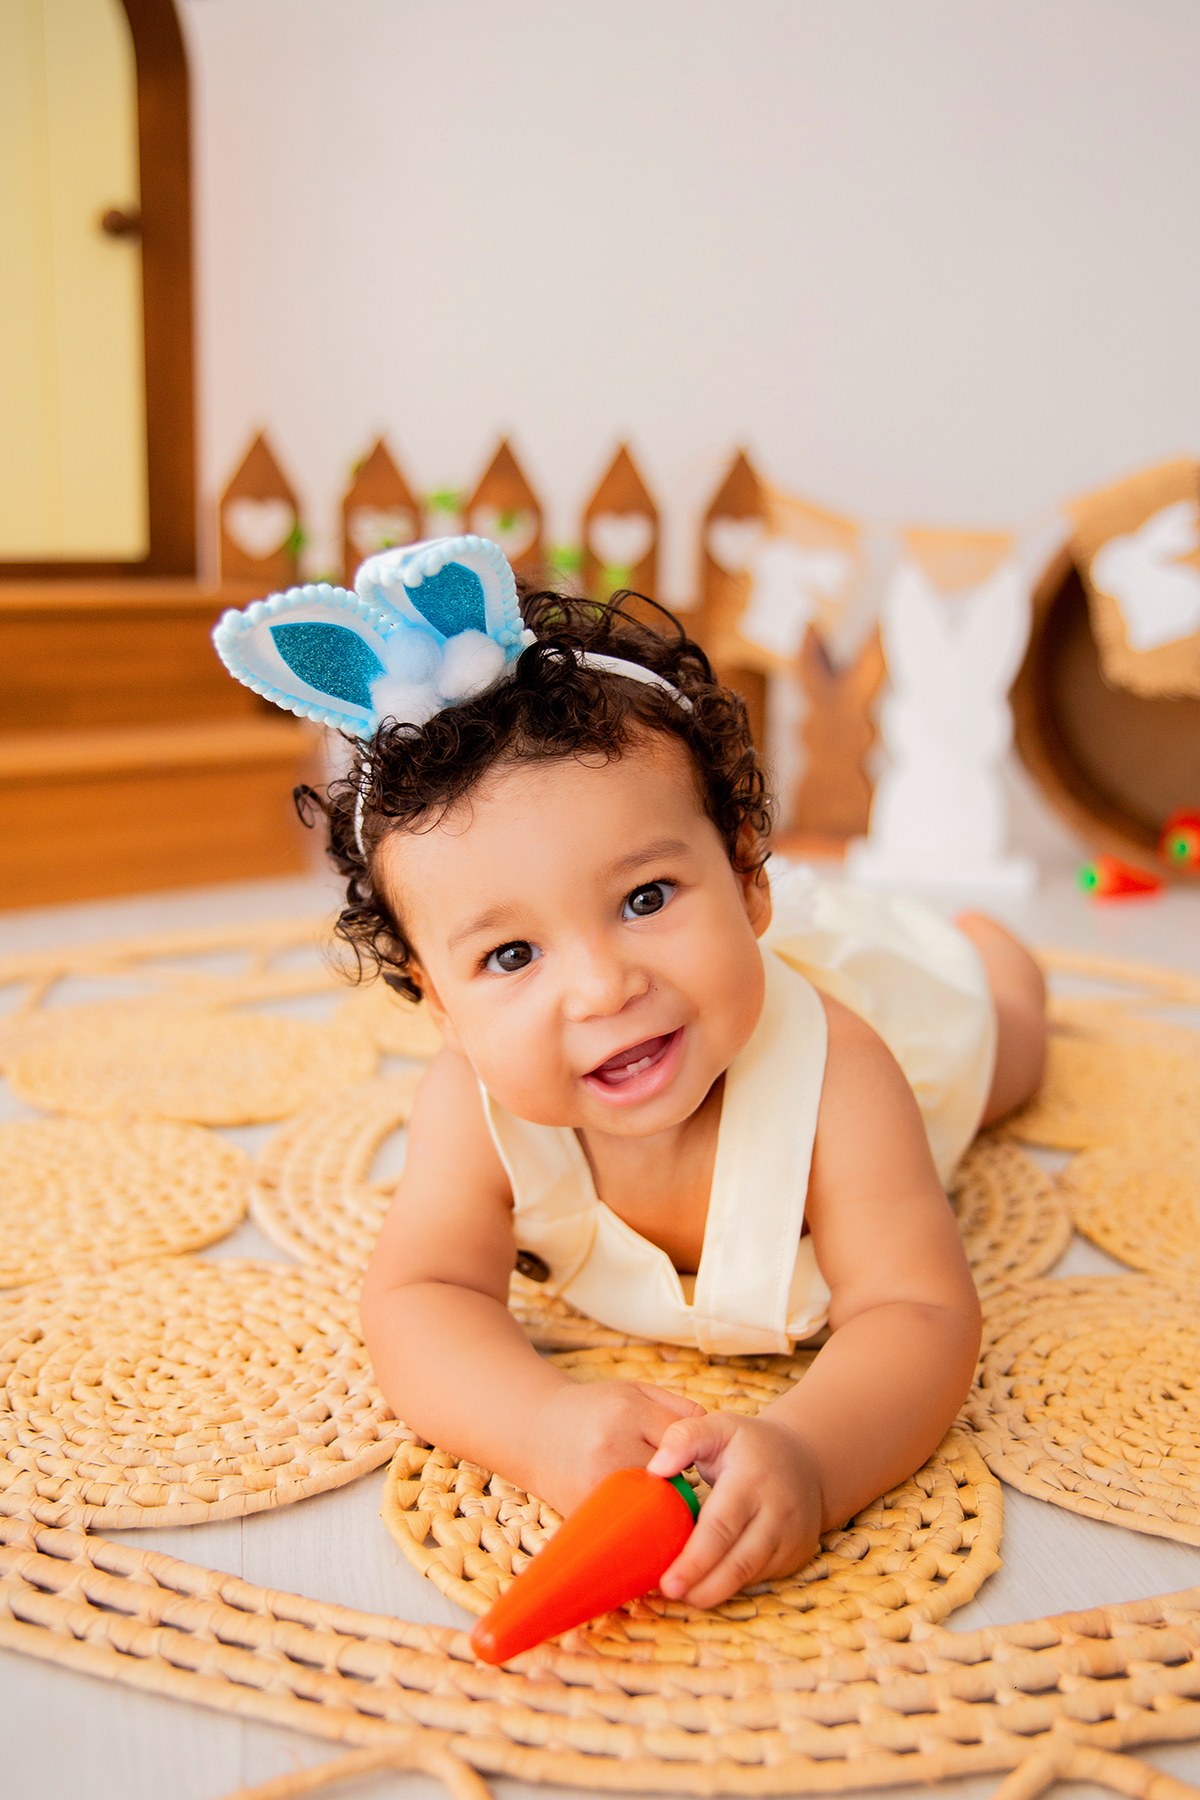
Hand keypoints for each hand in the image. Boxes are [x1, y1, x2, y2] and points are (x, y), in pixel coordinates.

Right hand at [523, 1379, 702, 1515]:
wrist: (534, 1430)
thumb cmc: (593, 1409)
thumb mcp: (635, 1392)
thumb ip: (679, 1407)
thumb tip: (713, 1438)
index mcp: (629, 1413)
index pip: (683, 1442)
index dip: (695, 1455)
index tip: (697, 1464)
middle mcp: (612, 1449)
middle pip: (672, 1482)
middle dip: (684, 1492)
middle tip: (688, 1497)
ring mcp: (595, 1484)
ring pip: (651, 1512)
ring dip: (664, 1516)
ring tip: (667, 1514)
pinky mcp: (584, 1511)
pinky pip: (625, 1530)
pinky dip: (639, 1532)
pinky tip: (642, 1525)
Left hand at [647, 1410, 822, 1607]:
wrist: (807, 1459)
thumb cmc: (750, 1444)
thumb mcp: (720, 1426)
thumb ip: (685, 1437)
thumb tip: (655, 1468)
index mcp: (752, 1480)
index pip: (721, 1527)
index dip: (694, 1560)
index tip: (667, 1581)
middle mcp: (776, 1513)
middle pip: (738, 1562)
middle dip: (703, 1586)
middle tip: (669, 1595)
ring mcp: (790, 1538)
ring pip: (751, 1576)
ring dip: (715, 1592)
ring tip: (683, 1595)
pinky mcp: (795, 1555)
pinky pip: (760, 1578)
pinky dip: (733, 1586)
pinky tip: (707, 1587)